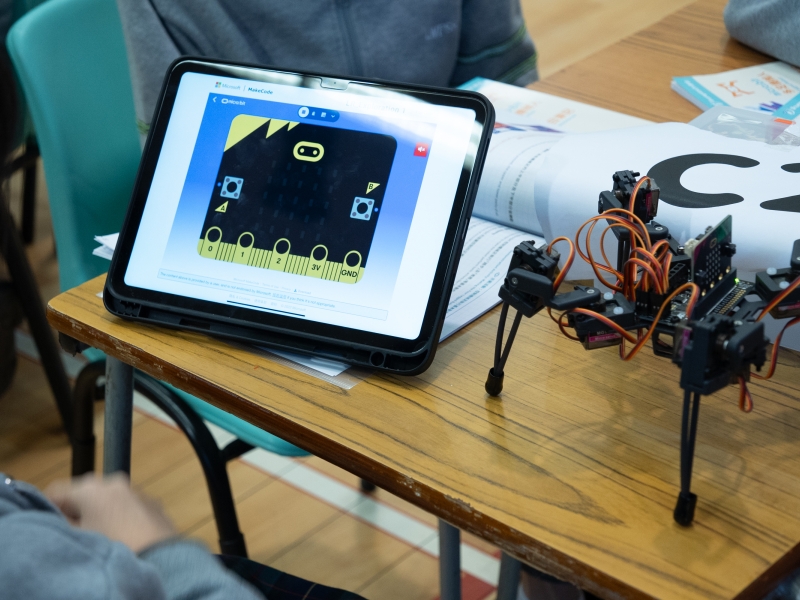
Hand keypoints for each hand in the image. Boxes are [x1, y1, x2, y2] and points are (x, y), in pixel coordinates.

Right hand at [45, 473, 175, 552]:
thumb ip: (62, 523)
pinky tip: (123, 536)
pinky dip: (121, 515)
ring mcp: (136, 491)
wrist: (161, 560)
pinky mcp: (153, 504)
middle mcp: (113, 482)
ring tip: (99, 536)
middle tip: (74, 533)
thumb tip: (58, 517)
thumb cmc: (113, 548)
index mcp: (90, 488)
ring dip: (100, 512)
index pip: (56, 490)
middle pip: (83, 492)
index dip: (48, 508)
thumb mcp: (78, 538)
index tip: (49, 526)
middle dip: (76, 509)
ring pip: (108, 498)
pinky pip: (128, 506)